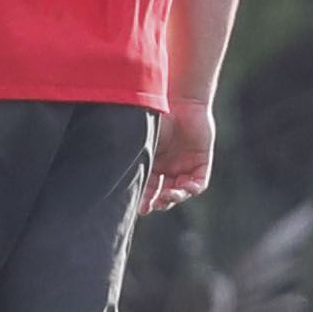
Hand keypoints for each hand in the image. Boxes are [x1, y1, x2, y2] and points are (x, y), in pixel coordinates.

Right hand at [144, 99, 214, 213]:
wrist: (182, 102)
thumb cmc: (160, 118)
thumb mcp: (144, 141)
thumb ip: (134, 158)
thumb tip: (111, 176)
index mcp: (154, 164)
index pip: (148, 188)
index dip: (145, 200)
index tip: (140, 209)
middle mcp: (169, 167)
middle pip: (163, 193)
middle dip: (158, 202)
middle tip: (153, 205)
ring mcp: (185, 166)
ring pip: (180, 191)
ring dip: (174, 197)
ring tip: (168, 196)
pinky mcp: (201, 162)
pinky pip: (198, 183)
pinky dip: (192, 189)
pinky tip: (184, 188)